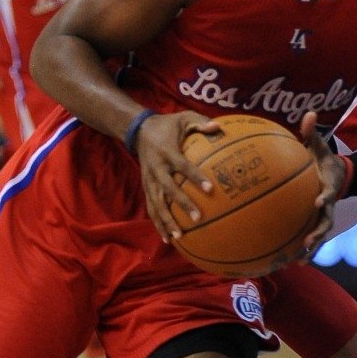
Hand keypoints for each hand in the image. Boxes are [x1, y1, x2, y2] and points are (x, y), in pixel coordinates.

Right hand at [135, 111, 217, 243]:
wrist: (138, 130)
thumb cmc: (166, 125)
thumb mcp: (183, 118)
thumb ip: (199, 122)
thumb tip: (218, 127)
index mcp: (167, 152)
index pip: (182, 166)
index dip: (195, 177)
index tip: (210, 189)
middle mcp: (156, 168)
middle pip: (168, 189)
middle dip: (182, 204)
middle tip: (198, 218)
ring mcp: (149, 180)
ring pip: (156, 203)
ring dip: (166, 221)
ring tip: (177, 237)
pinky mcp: (146, 187)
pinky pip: (151, 207)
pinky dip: (158, 223)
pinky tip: (167, 239)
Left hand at [295, 110, 347, 258]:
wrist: (337, 177)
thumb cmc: (323, 162)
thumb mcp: (320, 147)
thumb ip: (313, 134)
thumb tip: (310, 113)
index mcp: (328, 188)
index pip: (328, 194)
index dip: (325, 198)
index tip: (318, 202)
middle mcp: (328, 207)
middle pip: (326, 223)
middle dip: (318, 234)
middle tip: (308, 242)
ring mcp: (323, 218)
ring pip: (319, 238)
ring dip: (311, 250)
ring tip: (300, 263)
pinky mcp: (316, 225)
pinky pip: (309, 240)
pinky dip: (303, 252)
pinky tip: (290, 263)